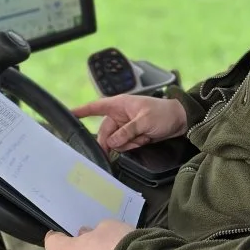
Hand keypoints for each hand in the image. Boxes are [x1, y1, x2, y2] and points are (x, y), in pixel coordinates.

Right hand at [72, 94, 186, 153]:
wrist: (181, 121)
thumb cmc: (164, 113)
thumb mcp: (145, 121)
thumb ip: (127, 132)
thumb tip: (111, 142)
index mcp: (119, 104)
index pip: (96, 107)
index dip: (82, 111)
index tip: (69, 114)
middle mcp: (119, 115)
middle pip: (104, 132)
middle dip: (113, 141)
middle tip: (125, 144)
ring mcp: (125, 126)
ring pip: (114, 141)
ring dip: (126, 144)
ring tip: (141, 138)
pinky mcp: (132, 135)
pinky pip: (124, 145)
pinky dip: (133, 146)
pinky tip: (143, 140)